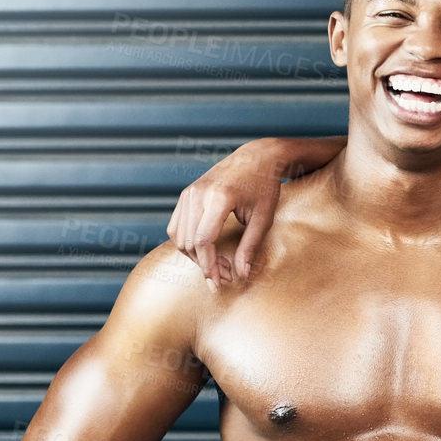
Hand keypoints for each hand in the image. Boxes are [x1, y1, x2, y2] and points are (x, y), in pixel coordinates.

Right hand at [166, 138, 290, 287]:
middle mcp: (198, 193)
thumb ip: (250, 247)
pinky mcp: (186, 194)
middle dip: (204, 265)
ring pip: (178, 237)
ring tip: (218, 265)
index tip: (218, 283)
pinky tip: (207, 251)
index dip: (209, 266)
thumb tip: (241, 274)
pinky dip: (187, 243)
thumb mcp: (263, 218)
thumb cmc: (265, 187)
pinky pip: (176, 227)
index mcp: (219, 197)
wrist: (257, 157)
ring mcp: (189, 192)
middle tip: (225, 277)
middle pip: (190, 242)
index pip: (204, 240)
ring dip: (194, 257)